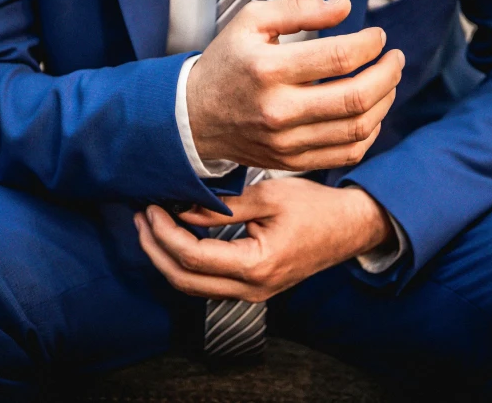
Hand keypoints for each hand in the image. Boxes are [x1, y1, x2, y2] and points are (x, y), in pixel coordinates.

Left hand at [134, 177, 391, 301]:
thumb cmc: (316, 208)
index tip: (151, 208)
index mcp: (256, 265)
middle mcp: (252, 288)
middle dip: (155, 250)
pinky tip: (178, 239)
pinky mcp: (255, 288)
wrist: (350, 227)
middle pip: (184, 280)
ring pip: (193, 287)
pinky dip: (186, 264)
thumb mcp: (268, 197)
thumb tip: (183, 209)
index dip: (164, 233)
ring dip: (167, 259)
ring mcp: (254, 293)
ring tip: (151, 228)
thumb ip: (223, 206)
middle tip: (140, 219)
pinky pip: (209, 284)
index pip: (192, 256)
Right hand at [187, 0, 403, 170]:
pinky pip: (346, 154)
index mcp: (268, 68)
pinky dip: (369, 133)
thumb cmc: (226, 63)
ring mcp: (286, 141)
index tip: (377, 36)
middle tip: (395, 58)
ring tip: (388, 82)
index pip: (339, 57)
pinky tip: (370, 113)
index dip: (370, 44)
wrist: (194, 116)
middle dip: (388, 73)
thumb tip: (344, 7)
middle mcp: (278, 110)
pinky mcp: (291, 161)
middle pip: (356, 97)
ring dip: (384, 101)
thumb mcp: (250, 22)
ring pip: (357, 128)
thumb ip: (299, 8)